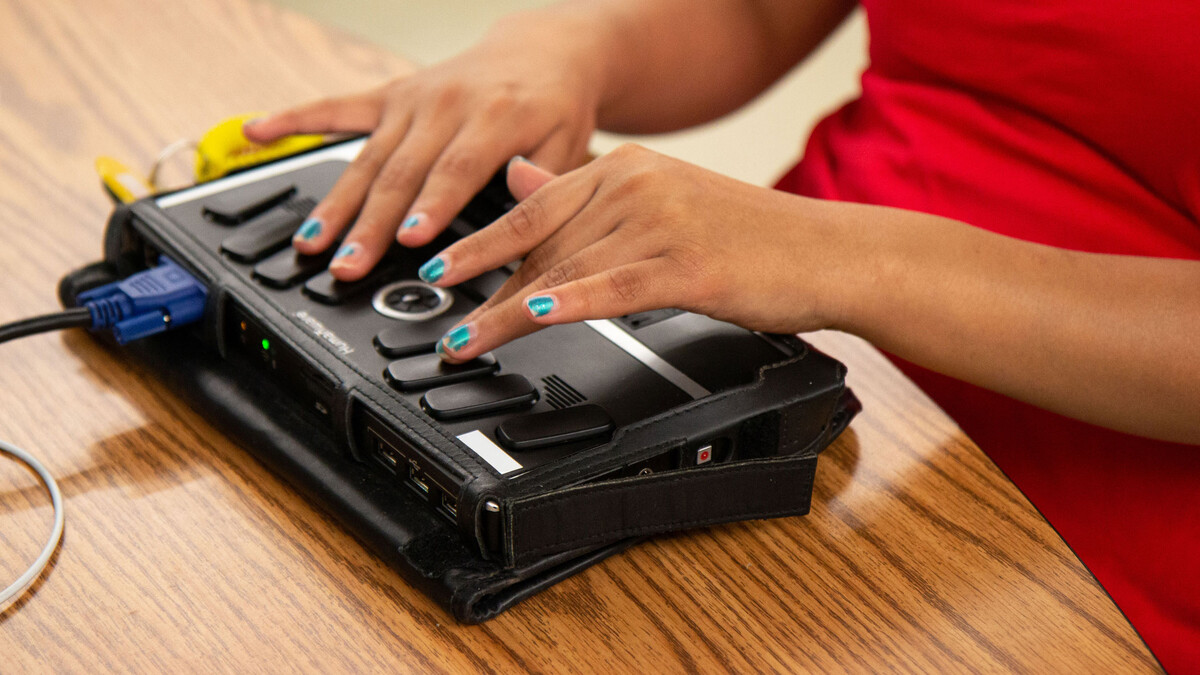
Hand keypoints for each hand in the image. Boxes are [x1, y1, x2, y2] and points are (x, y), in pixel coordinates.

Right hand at [243, 14, 606, 279]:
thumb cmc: (555, 109)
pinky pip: (337, 107)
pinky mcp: (389, 95)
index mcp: (496, 118)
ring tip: (309, 242)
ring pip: (366, 156)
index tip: (408, 241)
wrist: (543, 52)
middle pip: (400, 172)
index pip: (457, 169)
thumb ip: (542, 182)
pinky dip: (295, 119)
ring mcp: (412, 99)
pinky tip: (257, 132)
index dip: (431, 207)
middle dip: (370, 224)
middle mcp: (446, 104)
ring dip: (335, 203)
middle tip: (347, 266)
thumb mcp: (569, 148)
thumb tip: (520, 211)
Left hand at [422, 144, 844, 361]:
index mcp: (626, 168)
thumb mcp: (660, 200)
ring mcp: (662, 222)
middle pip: (540, 241)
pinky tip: (533, 318)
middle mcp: (637, 185)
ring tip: (467, 343)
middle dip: (479, 283)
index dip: (479, 242)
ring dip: (507, 312)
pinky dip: (568, 303)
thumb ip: (583, 193)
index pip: (534, 207)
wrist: (827, 253)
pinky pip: (614, 286)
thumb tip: (519, 176)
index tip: (437, 270)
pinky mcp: (689, 265)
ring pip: (566, 270)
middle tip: (438, 320)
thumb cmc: (750, 238)